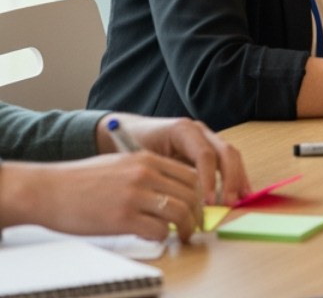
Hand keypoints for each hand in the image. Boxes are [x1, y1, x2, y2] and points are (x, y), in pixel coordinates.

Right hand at [0, 152, 202, 238]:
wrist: (47, 190)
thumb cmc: (80, 180)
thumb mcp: (120, 163)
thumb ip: (148, 172)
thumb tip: (170, 190)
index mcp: (146, 159)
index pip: (191, 175)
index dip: (200, 194)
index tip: (199, 207)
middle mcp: (144, 174)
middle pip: (190, 194)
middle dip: (197, 213)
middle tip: (195, 225)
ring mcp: (134, 196)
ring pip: (179, 213)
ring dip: (185, 228)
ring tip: (182, 235)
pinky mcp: (122, 218)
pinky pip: (158, 230)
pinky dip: (162, 237)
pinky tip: (154, 237)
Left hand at [99, 113, 250, 204]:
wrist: (125, 133)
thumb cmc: (128, 146)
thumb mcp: (139, 159)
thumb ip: (157, 174)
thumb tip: (173, 199)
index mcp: (182, 131)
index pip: (204, 154)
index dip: (209, 178)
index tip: (207, 201)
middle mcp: (199, 132)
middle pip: (225, 152)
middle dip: (230, 179)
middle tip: (227, 204)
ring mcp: (206, 139)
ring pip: (231, 156)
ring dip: (238, 179)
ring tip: (240, 201)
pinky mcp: (208, 150)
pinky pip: (227, 162)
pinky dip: (236, 178)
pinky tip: (241, 194)